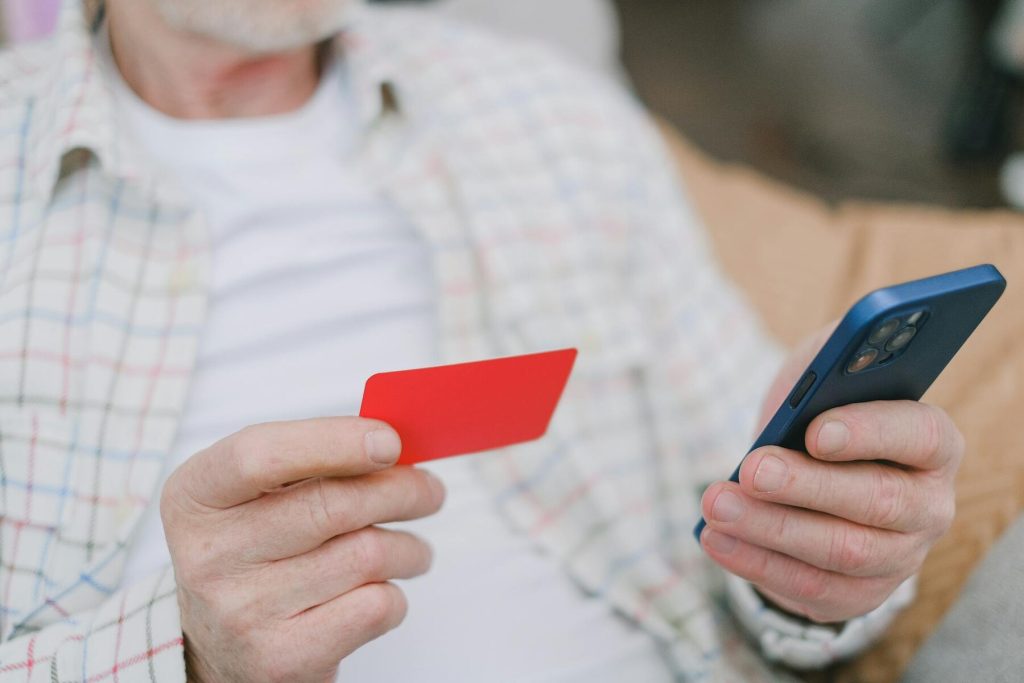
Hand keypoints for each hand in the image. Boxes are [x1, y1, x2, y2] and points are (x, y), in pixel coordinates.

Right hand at [160, 418, 445, 682]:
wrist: (223, 647)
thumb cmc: (257, 550)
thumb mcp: (257, 496)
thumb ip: (313, 461)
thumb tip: (392, 444)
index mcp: (195, 496)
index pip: (258, 455)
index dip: (333, 443)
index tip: (389, 442)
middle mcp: (207, 554)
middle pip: (331, 505)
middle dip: (401, 491)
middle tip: (430, 490)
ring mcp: (240, 611)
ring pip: (365, 555)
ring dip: (408, 548)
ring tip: (412, 550)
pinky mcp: (280, 658)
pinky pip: (374, 606)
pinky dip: (395, 594)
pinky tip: (381, 589)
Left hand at [699, 326, 962, 622]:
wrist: (805, 476)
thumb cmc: (817, 413)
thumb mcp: (825, 373)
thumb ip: (834, 358)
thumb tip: (832, 355)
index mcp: (933, 442)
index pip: (919, 436)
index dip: (869, 433)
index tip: (814, 431)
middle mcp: (930, 505)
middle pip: (878, 501)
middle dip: (806, 486)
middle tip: (751, 470)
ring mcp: (901, 557)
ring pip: (843, 551)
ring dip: (772, 529)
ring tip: (716, 503)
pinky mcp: (861, 593)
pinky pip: (812, 588)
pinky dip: (758, 563)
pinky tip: (715, 538)